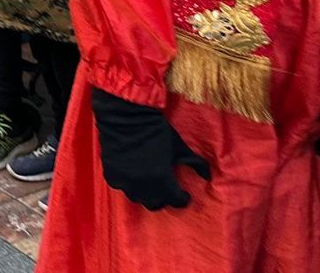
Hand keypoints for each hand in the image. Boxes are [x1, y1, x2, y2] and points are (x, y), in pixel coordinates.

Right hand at [91, 88, 210, 210]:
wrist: (126, 115)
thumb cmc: (156, 130)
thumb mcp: (179, 147)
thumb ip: (195, 163)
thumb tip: (208, 176)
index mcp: (162, 179)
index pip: (176, 201)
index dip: (182, 198)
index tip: (184, 194)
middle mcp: (142, 185)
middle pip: (155, 204)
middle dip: (164, 198)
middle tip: (167, 189)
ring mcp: (124, 181)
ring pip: (137, 198)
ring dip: (145, 193)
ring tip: (149, 183)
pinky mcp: (111, 174)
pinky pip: (122, 187)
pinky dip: (128, 184)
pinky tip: (133, 176)